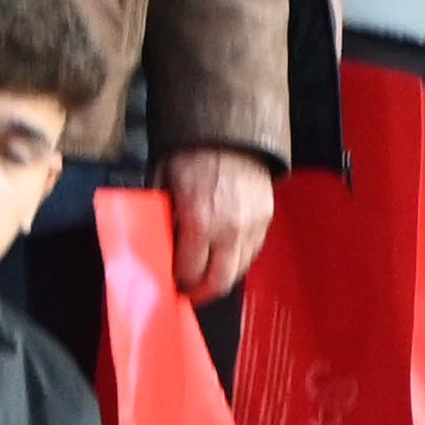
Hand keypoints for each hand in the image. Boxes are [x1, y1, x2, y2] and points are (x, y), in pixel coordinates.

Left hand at [159, 146, 277, 295]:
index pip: (189, 271)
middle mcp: (228, 231)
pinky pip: (252, 252)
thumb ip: (163, 217)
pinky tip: (223, 254)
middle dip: (201, 293)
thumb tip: (158, 243)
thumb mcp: (165, 184)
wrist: (230, 131)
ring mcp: (251, 227)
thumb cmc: (191, 154)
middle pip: (219, 282)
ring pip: (239, 270)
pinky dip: (237, 258)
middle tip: (189, 292)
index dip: (178, 281)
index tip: (171, 281)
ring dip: (221, 276)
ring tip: (206, 274)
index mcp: (199, 222)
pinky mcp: (266, 220)